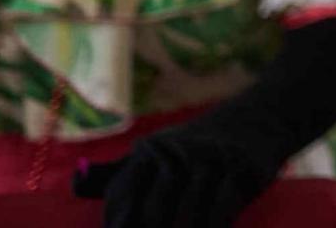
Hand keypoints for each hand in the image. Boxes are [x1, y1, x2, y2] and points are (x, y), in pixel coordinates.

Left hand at [76, 124, 280, 227]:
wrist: (258, 118)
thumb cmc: (195, 149)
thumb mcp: (155, 152)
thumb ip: (116, 174)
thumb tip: (76, 183)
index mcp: (149, 151)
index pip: (123, 199)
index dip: (120, 225)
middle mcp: (177, 152)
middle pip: (154, 214)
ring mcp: (212, 159)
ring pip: (188, 217)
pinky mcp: (242, 169)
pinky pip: (221, 210)